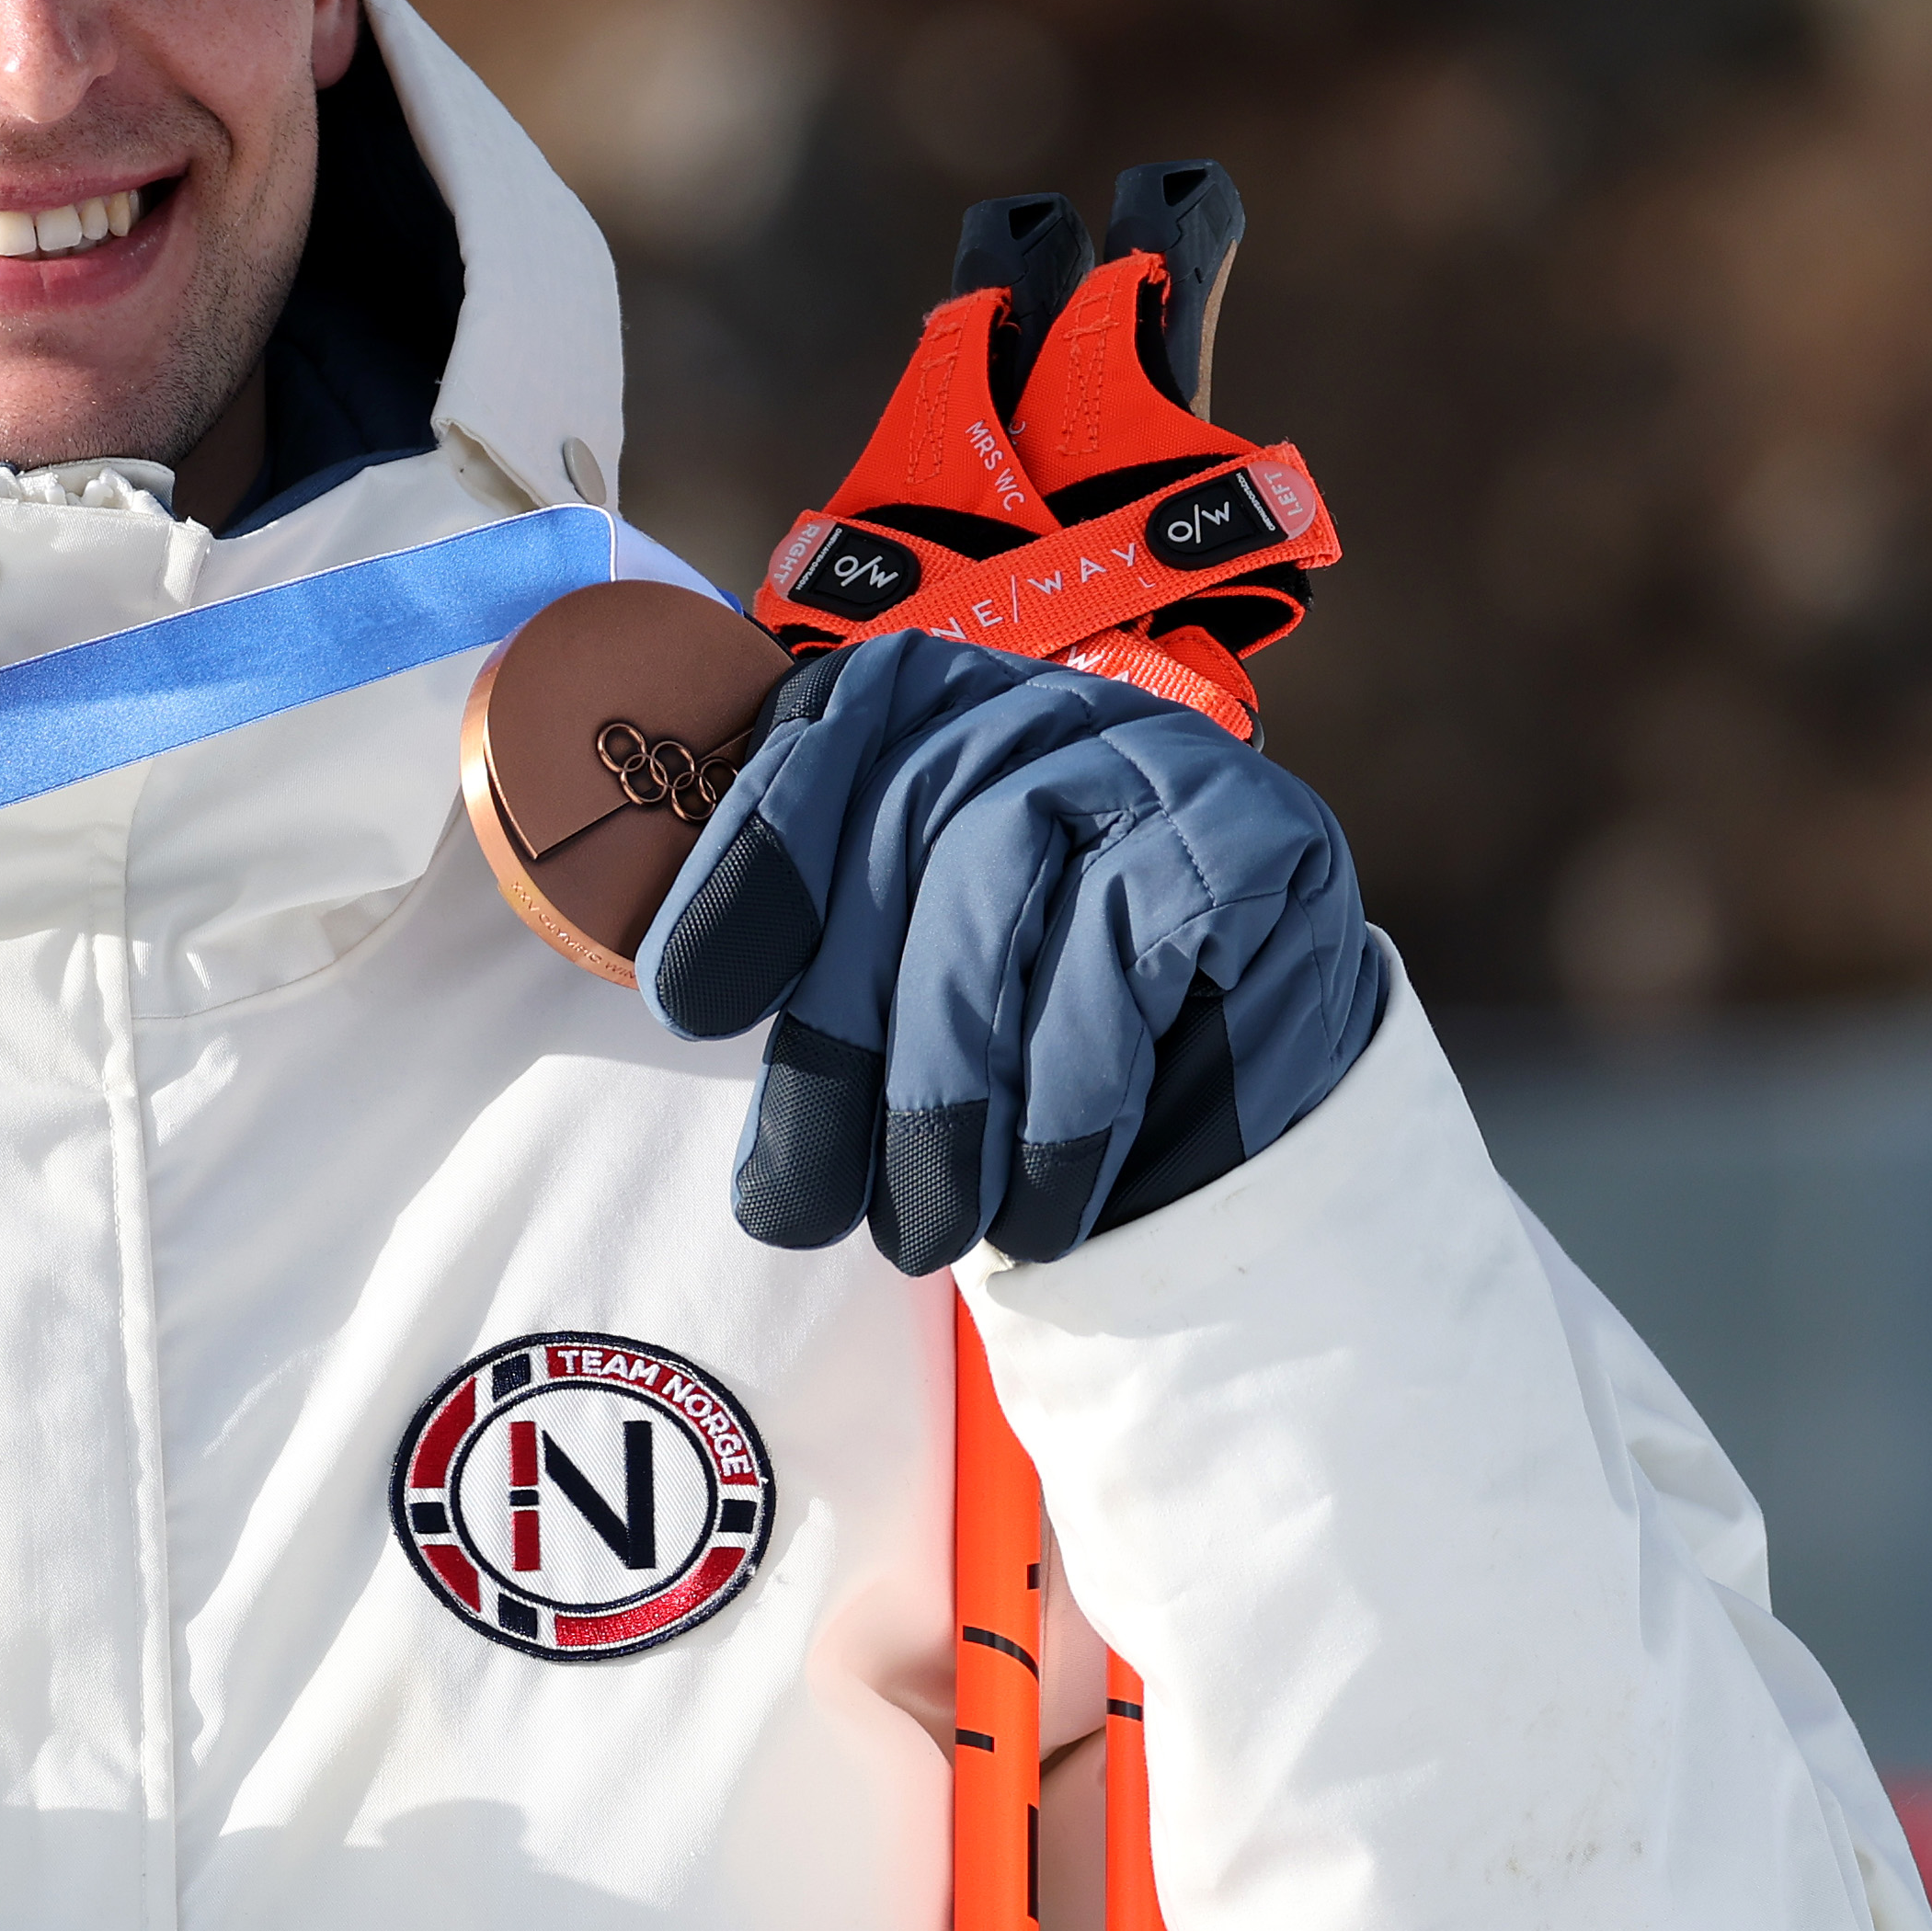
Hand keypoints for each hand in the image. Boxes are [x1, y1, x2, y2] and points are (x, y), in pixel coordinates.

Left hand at [644, 631, 1381, 1272]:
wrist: (1240, 1071)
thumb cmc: (1031, 1018)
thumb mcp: (904, 962)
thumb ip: (814, 933)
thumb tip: (682, 992)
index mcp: (932, 699)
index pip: (824, 732)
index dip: (749, 862)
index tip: (687, 1008)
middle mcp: (1036, 698)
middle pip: (902, 831)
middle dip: (832, 1037)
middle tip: (790, 1205)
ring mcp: (1150, 753)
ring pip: (997, 898)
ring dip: (941, 1090)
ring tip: (916, 1232)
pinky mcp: (1249, 836)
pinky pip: (1122, 957)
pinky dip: (1065, 1102)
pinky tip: (1036, 1203)